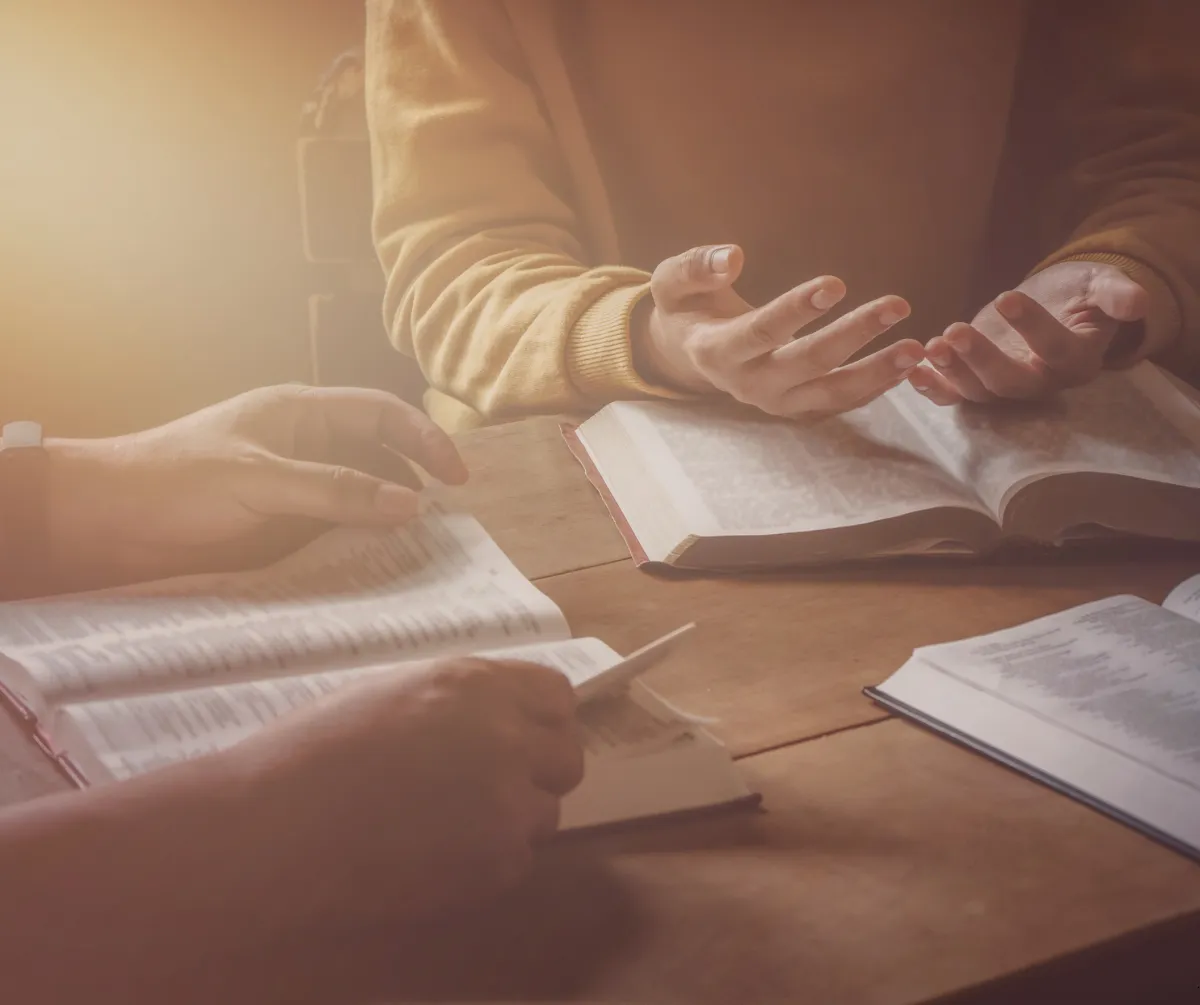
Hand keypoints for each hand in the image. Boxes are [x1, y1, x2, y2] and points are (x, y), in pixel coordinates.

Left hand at [44, 385, 467, 588]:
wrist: (107, 522)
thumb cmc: (176, 480)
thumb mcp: (261, 480)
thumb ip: (336, 490)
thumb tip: (412, 505)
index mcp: (302, 413)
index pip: (382, 414)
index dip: (425, 439)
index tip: (457, 477)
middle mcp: (306, 445)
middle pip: (380, 455)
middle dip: (415, 482)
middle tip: (444, 523)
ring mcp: (295, 486)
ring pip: (362, 496)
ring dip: (389, 518)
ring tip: (417, 549)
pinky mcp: (282, 526)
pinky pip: (337, 530)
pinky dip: (362, 544)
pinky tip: (377, 565)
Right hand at [229, 656, 583, 926]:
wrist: (277, 829)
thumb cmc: (315, 750)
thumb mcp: (396, 693)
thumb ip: (461, 701)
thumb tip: (500, 716)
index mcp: (476, 684)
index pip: (558, 695)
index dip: (540, 718)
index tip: (521, 734)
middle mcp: (507, 736)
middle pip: (568, 755)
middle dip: (539, 769)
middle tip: (493, 785)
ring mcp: (508, 802)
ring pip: (546, 811)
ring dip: (513, 817)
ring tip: (448, 824)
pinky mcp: (497, 862)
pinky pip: (517, 858)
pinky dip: (488, 860)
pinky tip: (433, 855)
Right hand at [635, 244, 922, 416]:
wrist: (689, 352)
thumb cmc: (687, 308)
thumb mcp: (673, 282)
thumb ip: (696, 267)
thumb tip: (734, 255)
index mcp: (716, 351)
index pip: (761, 332)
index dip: (796, 309)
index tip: (836, 283)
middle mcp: (747, 385)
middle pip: (807, 364)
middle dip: (854, 335)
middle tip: (897, 305)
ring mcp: (775, 403)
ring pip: (831, 393)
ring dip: (876, 373)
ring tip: (917, 348)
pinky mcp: (797, 409)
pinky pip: (840, 404)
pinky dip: (876, 387)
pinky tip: (908, 364)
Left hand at [908, 261, 1148, 404]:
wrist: (1053, 303)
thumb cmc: (1080, 293)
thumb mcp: (1100, 285)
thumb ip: (1115, 294)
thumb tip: (1137, 302)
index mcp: (1076, 361)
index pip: (1056, 351)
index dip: (1032, 328)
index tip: (1006, 296)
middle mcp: (1042, 383)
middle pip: (1012, 383)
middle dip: (981, 360)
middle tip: (954, 330)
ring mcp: (1007, 387)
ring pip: (980, 392)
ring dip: (952, 372)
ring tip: (931, 344)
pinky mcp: (978, 383)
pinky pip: (954, 395)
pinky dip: (932, 388)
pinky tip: (911, 370)